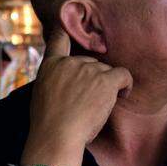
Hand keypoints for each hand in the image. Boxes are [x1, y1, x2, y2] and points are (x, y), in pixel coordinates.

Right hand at [26, 28, 132, 155]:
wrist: (57, 135)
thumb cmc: (48, 123)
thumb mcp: (41, 95)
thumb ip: (53, 81)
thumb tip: (67, 85)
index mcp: (50, 65)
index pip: (59, 38)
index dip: (68, 31)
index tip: (75, 30)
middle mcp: (70, 62)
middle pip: (89, 61)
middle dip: (92, 77)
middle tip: (90, 98)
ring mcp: (88, 70)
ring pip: (105, 70)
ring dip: (106, 85)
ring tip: (100, 104)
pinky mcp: (105, 81)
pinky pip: (123, 75)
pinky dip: (126, 85)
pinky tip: (122, 95)